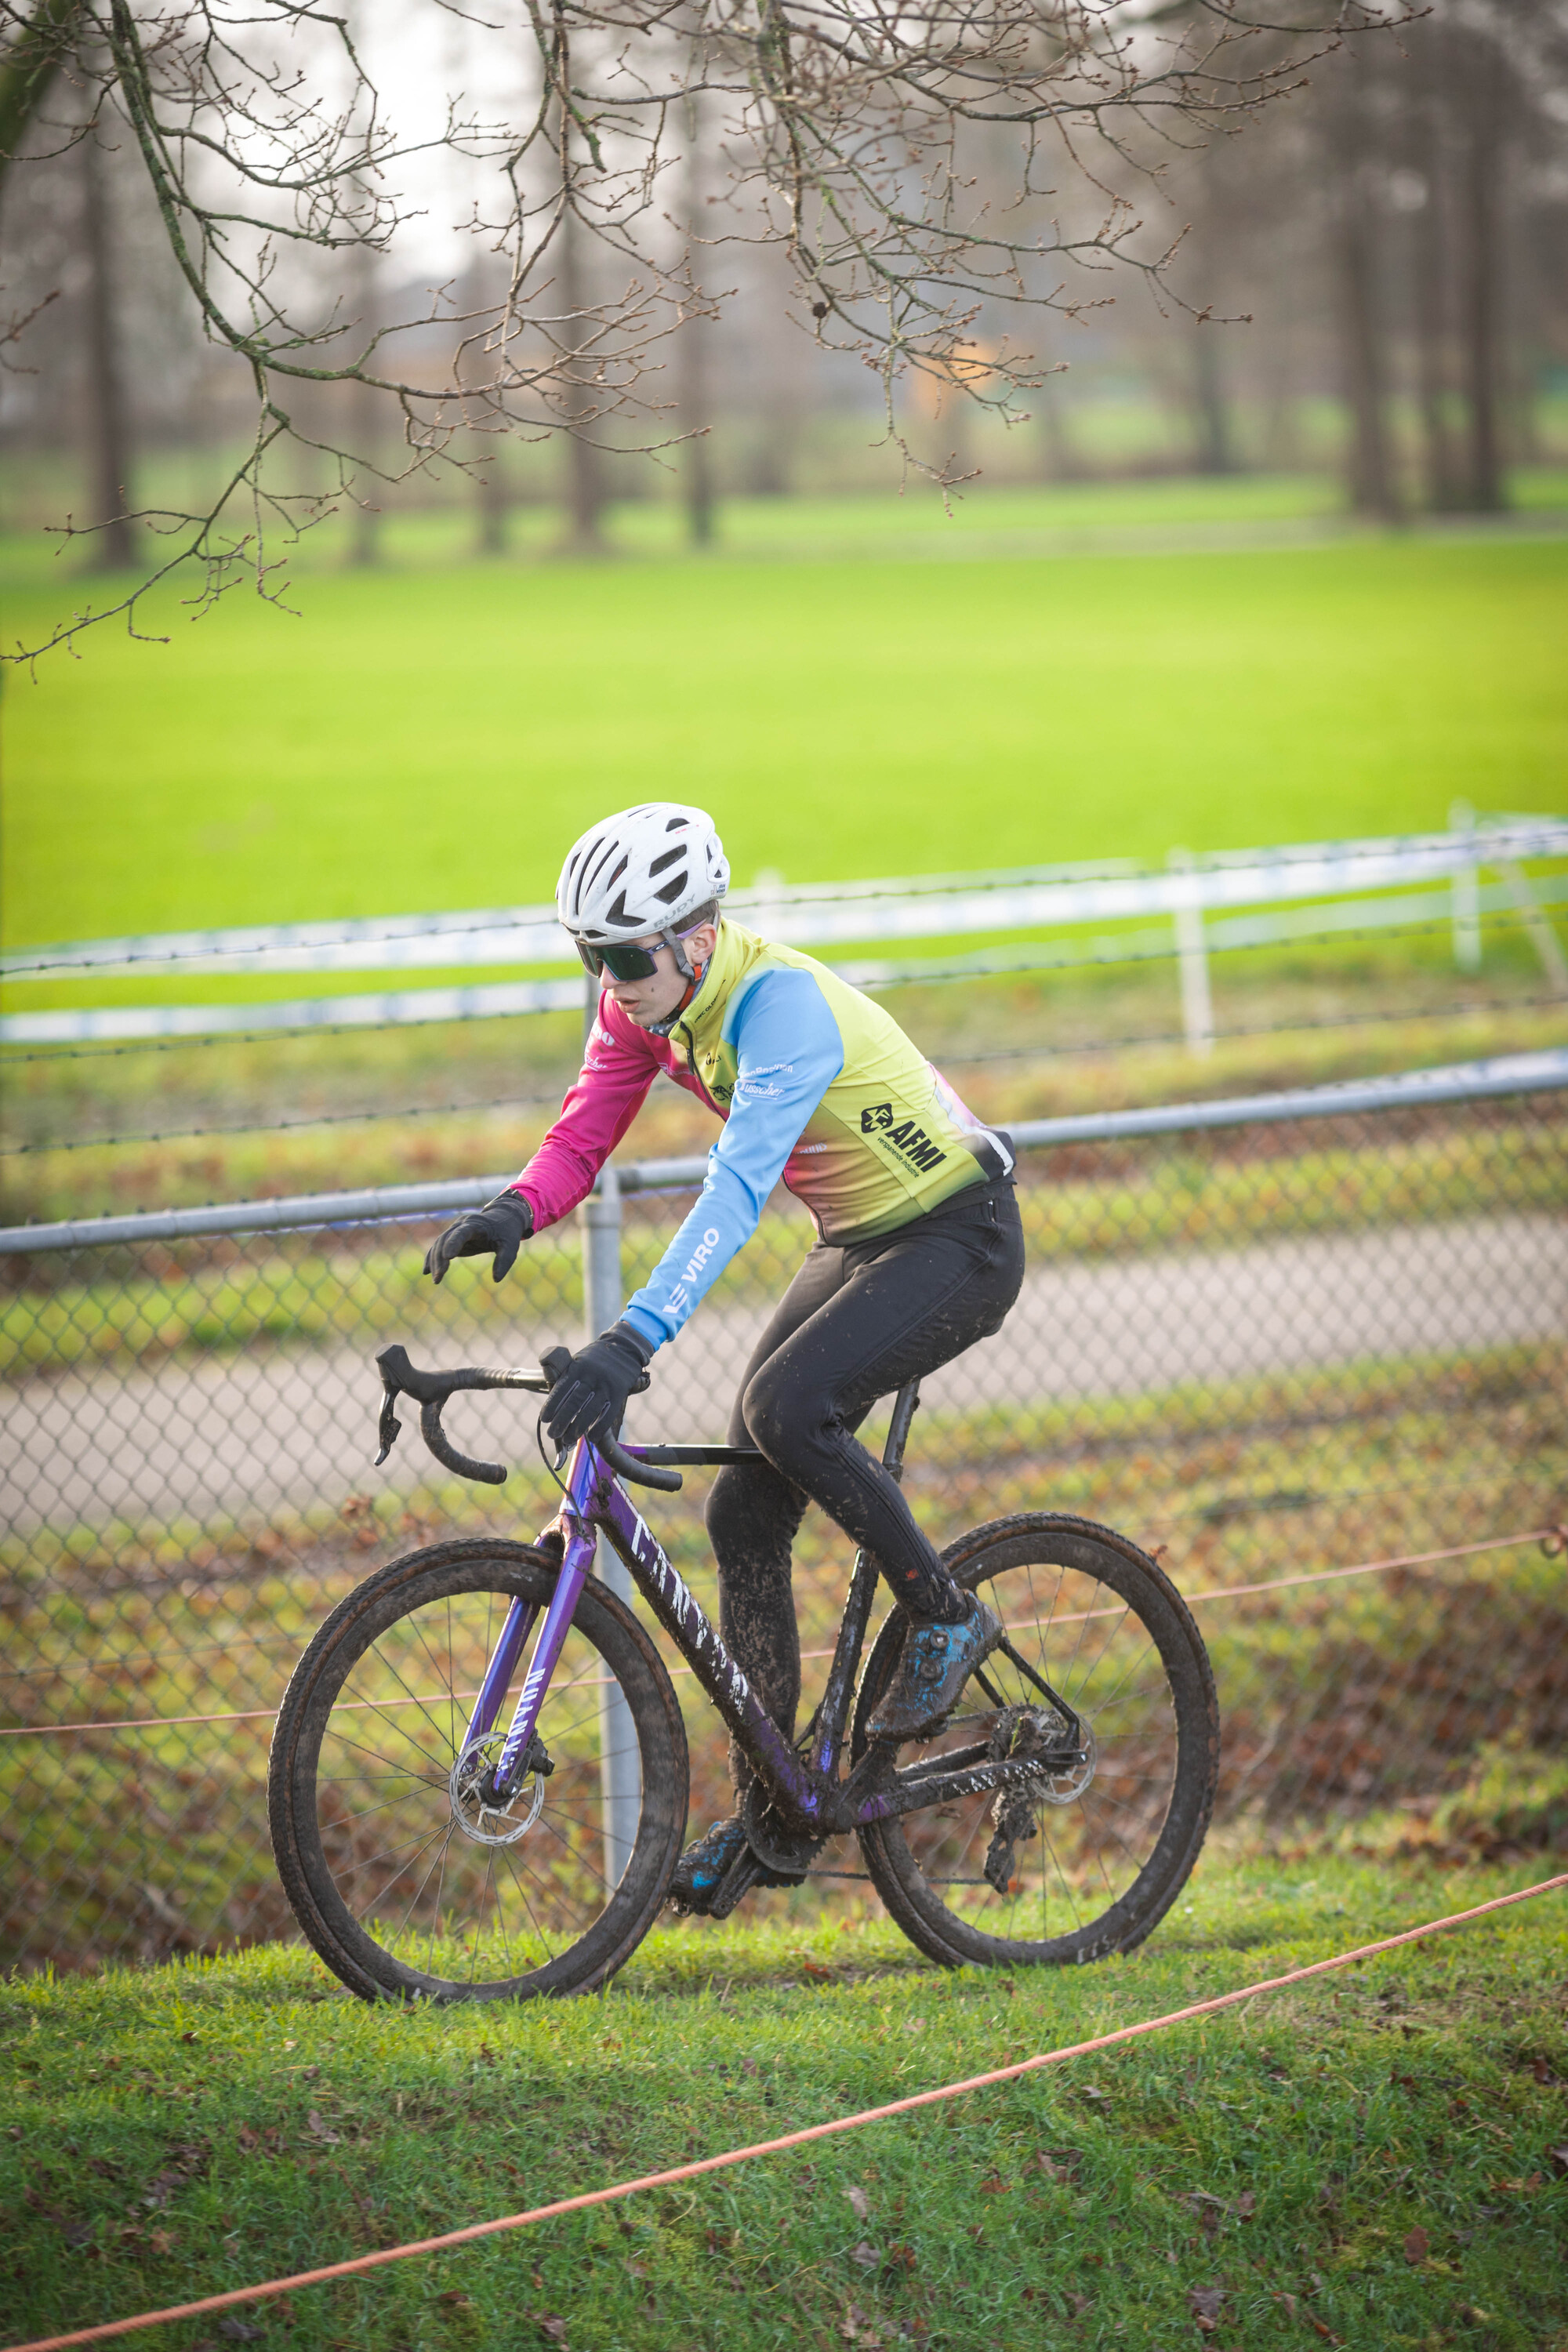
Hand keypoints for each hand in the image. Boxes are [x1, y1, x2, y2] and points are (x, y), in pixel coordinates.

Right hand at [423, 1191, 532, 1284]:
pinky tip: (426, 1271)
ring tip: (436, 1280)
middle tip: (439, 1277)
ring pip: (439, 1244)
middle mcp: (462, 1225)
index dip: (453, 1243)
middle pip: (445, 1239)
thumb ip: (504, 1261)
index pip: (461, 1233)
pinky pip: (439, 1247)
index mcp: (476, 1224)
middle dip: (440, 1258)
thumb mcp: (511, 1246)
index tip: (448, 1257)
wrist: (503, 1219)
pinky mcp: (453, 1237)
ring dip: (435, 1261)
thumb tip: (496, 1279)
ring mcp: (455, 1230)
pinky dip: (432, 1258)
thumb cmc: (506, 1233)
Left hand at [541, 1322, 652, 1450]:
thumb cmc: (595, 1360)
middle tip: (552, 1434)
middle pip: (574, 1402)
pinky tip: (592, 1439)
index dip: (552, 1405)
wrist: (623, 1348)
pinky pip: (608, 1414)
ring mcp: (606, 1385)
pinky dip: (600, 1428)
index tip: (544, 1419)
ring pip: (590, 1410)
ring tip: (568, 1440)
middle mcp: (591, 1376)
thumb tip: (553, 1403)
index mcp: (577, 1368)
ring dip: (578, 1427)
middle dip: (562, 1420)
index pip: (562, 1389)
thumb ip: (567, 1378)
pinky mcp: (618, 1393)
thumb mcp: (578, 1361)